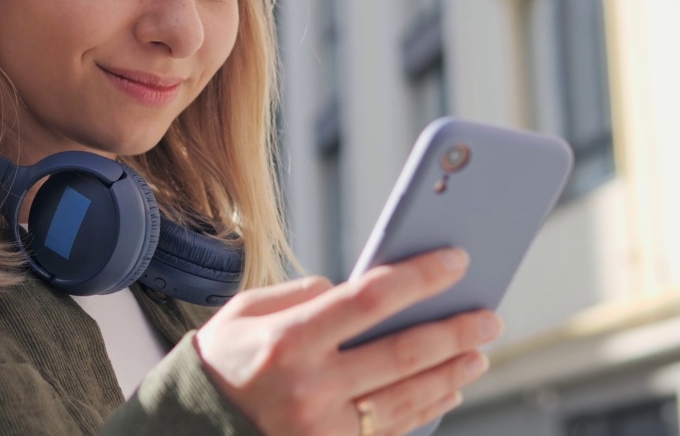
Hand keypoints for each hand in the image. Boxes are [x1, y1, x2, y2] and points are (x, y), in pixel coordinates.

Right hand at [193, 249, 502, 435]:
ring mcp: (322, 431)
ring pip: (406, 399)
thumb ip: (302, 296)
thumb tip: (354, 290)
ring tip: (478, 352)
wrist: (190, 429)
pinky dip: (427, 409)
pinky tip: (448, 391)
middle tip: (490, 316)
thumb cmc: (223, 361)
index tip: (456, 261)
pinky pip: (392, 431)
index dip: (419, 278)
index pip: (369, 300)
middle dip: (454, 332)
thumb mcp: (245, 313)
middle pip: (402, 354)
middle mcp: (309, 389)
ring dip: (451, 374)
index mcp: (288, 341)